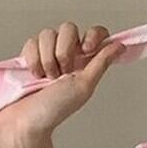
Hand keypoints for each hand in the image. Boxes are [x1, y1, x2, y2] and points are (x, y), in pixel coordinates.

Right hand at [0, 21, 125, 147]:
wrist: (26, 119)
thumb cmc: (56, 108)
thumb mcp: (84, 86)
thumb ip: (101, 63)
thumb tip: (120, 46)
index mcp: (86, 62)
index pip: (96, 33)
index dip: (92, 35)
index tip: (87, 49)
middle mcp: (68, 54)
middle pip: (69, 28)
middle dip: (64, 50)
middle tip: (62, 72)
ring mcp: (48, 53)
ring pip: (47, 33)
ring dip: (47, 58)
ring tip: (47, 78)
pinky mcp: (29, 55)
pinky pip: (31, 42)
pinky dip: (33, 59)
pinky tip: (34, 74)